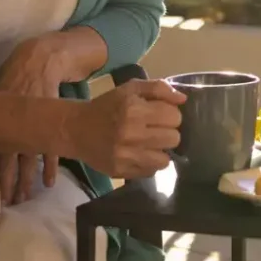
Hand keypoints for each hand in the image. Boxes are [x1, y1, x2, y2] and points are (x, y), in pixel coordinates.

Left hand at [0, 34, 72, 203]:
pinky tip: (48, 182)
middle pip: (9, 163)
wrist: (40, 61)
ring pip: (29, 160)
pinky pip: (50, 149)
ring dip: (27, 180)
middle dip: (7, 185)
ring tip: (24, 199)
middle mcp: (14, 128)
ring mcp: (33, 127)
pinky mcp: (49, 123)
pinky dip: (50, 166)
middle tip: (5, 205)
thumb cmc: (11, 75)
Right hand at [69, 78, 185, 178]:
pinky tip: (140, 154)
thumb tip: (183, 99)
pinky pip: (151, 172)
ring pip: (165, 160)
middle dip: (168, 132)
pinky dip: (149, 163)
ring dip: (160, 151)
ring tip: (150, 144)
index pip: (174, 117)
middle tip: (156, 129)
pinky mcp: (122, 172)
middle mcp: (131, 134)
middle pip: (174, 138)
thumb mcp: (130, 88)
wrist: (77, 129)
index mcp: (135, 110)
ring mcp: (126, 156)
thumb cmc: (107, 106)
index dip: (170, 114)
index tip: (160, 114)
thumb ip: (158, 88)